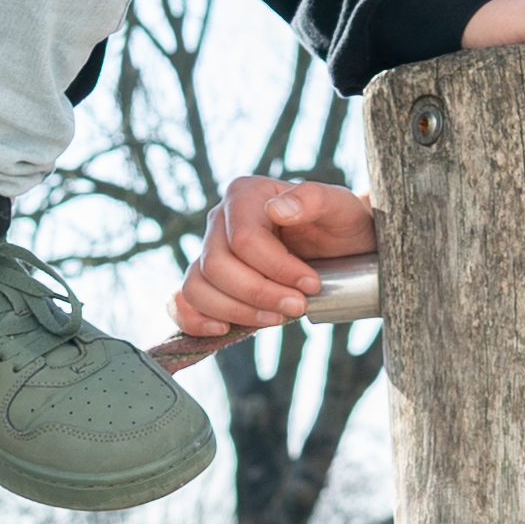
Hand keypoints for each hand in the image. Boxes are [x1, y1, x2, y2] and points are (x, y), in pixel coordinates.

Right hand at [169, 175, 377, 345]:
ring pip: (197, 286)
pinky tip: (224, 328)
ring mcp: (209, 250)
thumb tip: (277, 209)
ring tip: (277, 318)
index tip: (312, 285)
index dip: (277, 269)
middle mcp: (219, 220)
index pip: (243, 239)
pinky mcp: (208, 280)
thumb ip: (313, 198)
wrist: (339, 246)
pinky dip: (196, 319)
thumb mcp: (340, 206)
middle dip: (259, 294)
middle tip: (298, 306)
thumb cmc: (339, 223)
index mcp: (245, 195)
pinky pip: (184, 301)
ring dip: (236, 311)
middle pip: (216, 266)